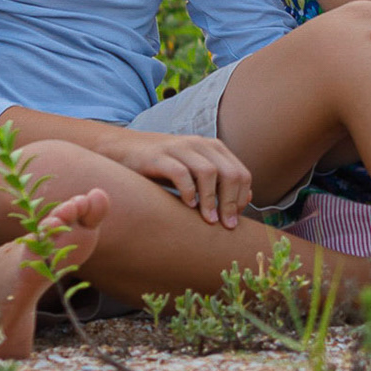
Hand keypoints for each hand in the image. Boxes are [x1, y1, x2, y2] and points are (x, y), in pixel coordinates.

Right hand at [103, 129, 252, 227]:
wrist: (121, 149)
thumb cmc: (160, 166)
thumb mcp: (193, 171)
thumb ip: (218, 182)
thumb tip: (248, 197)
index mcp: (212, 148)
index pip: (240, 173)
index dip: (241, 198)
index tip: (234, 220)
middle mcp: (199, 144)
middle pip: (229, 173)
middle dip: (231, 202)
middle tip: (226, 226)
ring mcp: (178, 148)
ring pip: (208, 172)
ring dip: (211, 200)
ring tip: (208, 220)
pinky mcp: (158, 156)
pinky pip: (181, 173)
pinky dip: (188, 191)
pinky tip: (187, 206)